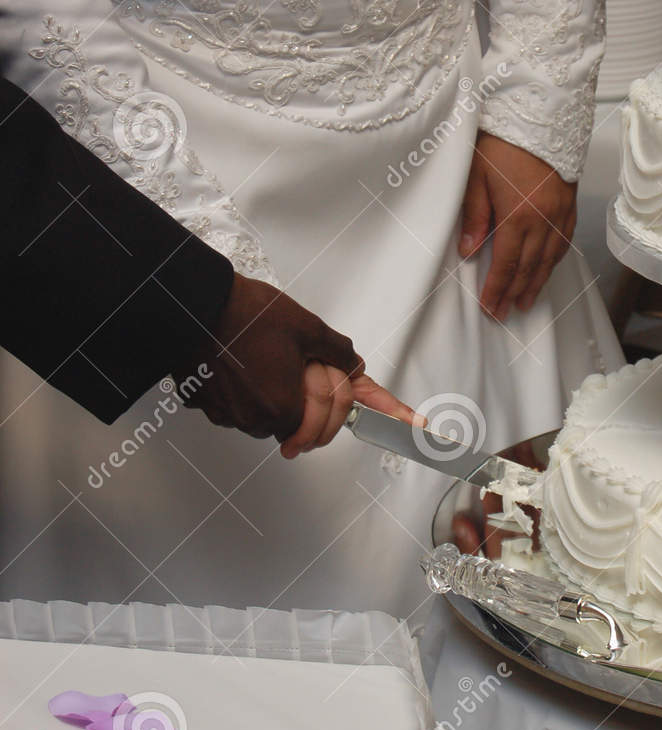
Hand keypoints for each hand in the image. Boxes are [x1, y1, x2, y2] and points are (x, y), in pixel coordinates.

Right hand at [173, 274, 417, 450]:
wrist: (192, 303)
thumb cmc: (245, 314)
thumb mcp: (307, 328)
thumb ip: (338, 353)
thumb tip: (354, 365)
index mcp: (285, 406)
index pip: (327, 423)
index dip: (354, 415)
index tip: (401, 426)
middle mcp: (256, 419)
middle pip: (300, 424)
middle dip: (314, 403)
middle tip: (310, 370)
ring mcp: (228, 415)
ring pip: (270, 414)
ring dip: (281, 395)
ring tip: (273, 357)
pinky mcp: (206, 405)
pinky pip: (239, 406)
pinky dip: (250, 390)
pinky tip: (248, 362)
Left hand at [459, 132, 575, 321]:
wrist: (537, 111)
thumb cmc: (501, 140)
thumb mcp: (475, 176)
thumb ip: (474, 217)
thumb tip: (469, 252)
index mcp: (518, 215)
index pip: (506, 263)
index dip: (497, 289)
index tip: (490, 307)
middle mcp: (543, 218)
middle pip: (530, 266)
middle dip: (516, 292)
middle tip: (505, 313)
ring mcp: (560, 211)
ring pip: (550, 257)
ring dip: (537, 281)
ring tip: (526, 300)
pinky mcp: (569, 201)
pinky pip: (565, 239)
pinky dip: (555, 258)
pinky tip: (548, 267)